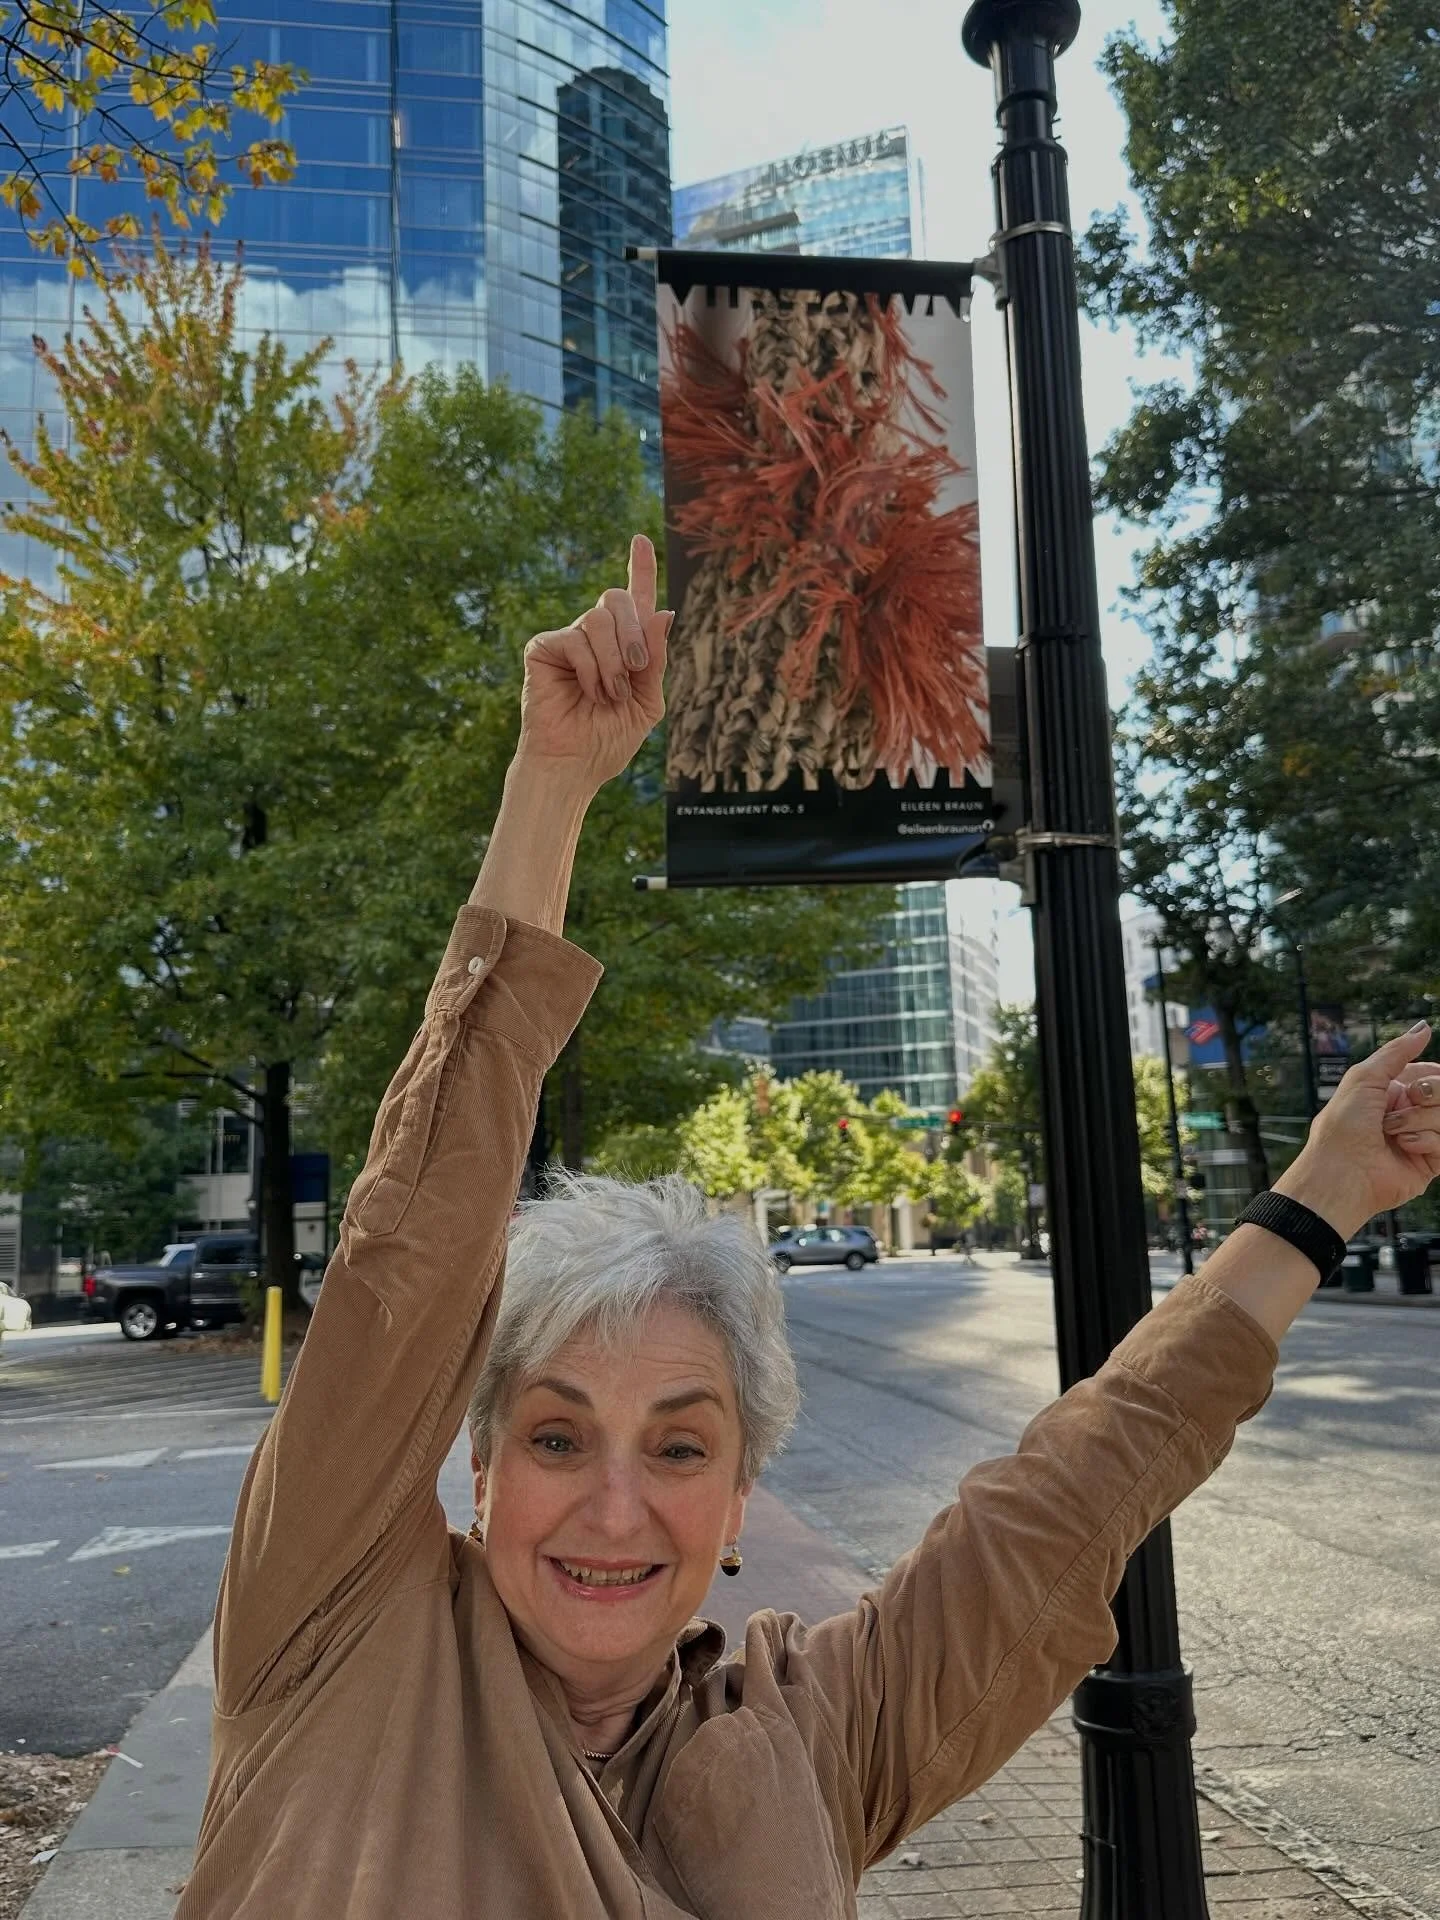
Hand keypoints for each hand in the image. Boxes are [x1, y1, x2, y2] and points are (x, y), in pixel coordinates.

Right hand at [516, 535, 670, 793]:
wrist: (574, 766)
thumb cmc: (609, 739)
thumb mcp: (648, 701)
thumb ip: (656, 659)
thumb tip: (665, 611)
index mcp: (625, 647)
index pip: (636, 600)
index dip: (641, 568)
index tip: (641, 539)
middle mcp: (596, 637)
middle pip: (617, 598)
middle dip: (634, 633)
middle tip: (635, 671)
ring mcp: (569, 640)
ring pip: (598, 619)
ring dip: (613, 661)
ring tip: (609, 695)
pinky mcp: (544, 649)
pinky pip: (576, 639)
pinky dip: (590, 670)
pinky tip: (587, 693)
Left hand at [1275, 1024, 1437, 1236]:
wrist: (1342, 1174)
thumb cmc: (1343, 1127)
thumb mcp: (1364, 1078)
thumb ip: (1396, 1052)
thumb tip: (1424, 1028)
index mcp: (1390, 1092)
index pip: (1429, 1074)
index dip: (1432, 1075)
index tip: (1424, 1080)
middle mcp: (1407, 1113)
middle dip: (1426, 1095)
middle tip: (1404, 1105)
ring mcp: (1420, 1137)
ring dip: (1419, 1120)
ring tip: (1394, 1134)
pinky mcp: (1430, 1163)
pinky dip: (1426, 1141)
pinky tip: (1406, 1148)